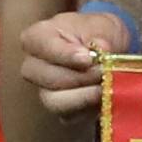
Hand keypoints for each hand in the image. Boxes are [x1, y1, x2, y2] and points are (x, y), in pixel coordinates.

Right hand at [13, 3, 140, 125]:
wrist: (107, 52)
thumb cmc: (98, 33)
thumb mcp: (102, 25)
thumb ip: (100, 35)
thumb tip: (101, 50)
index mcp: (37, 37)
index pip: (43, 47)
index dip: (66, 55)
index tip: (88, 59)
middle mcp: (33, 66)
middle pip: (49, 78)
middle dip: (80, 77)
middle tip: (103, 71)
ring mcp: (43, 90)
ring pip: (55, 102)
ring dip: (84, 96)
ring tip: (104, 86)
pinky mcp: (59, 109)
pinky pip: (69, 116)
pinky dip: (88, 108)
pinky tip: (102, 97)